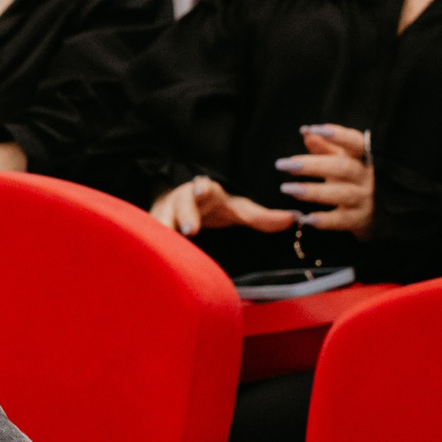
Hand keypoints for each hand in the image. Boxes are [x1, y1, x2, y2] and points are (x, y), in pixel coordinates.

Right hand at [150, 175, 295, 238]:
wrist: (179, 205)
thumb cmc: (213, 208)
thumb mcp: (237, 210)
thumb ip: (262, 217)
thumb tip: (294, 219)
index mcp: (205, 192)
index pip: (203, 187)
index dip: (202, 187)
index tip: (203, 188)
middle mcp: (183, 200)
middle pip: (180, 204)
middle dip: (184, 215)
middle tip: (191, 230)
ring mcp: (165, 213)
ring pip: (159, 218)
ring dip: (162, 229)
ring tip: (165, 239)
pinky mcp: (152, 227)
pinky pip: (148, 234)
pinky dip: (147, 242)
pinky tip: (147, 254)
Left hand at [276, 124, 373, 237]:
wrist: (378, 212)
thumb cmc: (352, 179)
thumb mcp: (340, 160)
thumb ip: (324, 147)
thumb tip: (306, 131)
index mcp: (362, 158)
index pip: (355, 142)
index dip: (338, 135)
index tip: (314, 129)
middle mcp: (366, 176)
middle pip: (342, 168)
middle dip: (312, 165)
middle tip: (283, 164)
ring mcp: (365, 198)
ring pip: (341, 193)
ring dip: (313, 191)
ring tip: (287, 189)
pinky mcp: (361, 220)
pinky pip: (342, 220)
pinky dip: (324, 220)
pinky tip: (306, 218)